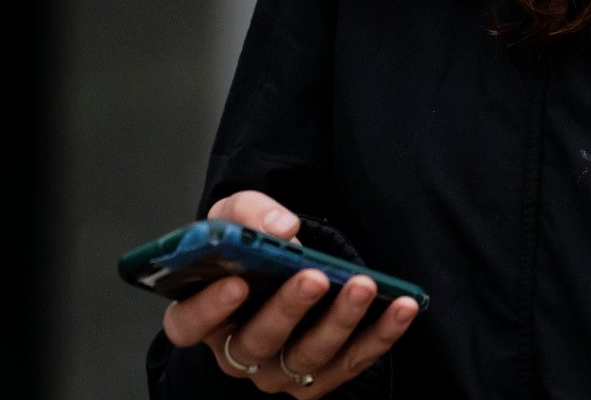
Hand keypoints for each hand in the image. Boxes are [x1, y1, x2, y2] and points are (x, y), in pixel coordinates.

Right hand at [159, 190, 419, 392]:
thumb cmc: (250, 243)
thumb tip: (282, 229)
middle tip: (313, 276)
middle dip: (287, 309)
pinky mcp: (322, 376)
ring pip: (307, 358)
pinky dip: (380, 336)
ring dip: (339, 321)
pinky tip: (402, 307)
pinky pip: (352, 362)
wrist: (284, 261)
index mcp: (203, 315)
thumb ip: (250, 213)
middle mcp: (237, 351)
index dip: (208, 309)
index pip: (188, 324)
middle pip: (256, 342)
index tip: (236, 282)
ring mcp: (279, 371)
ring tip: (364, 286)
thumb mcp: (237, 215)